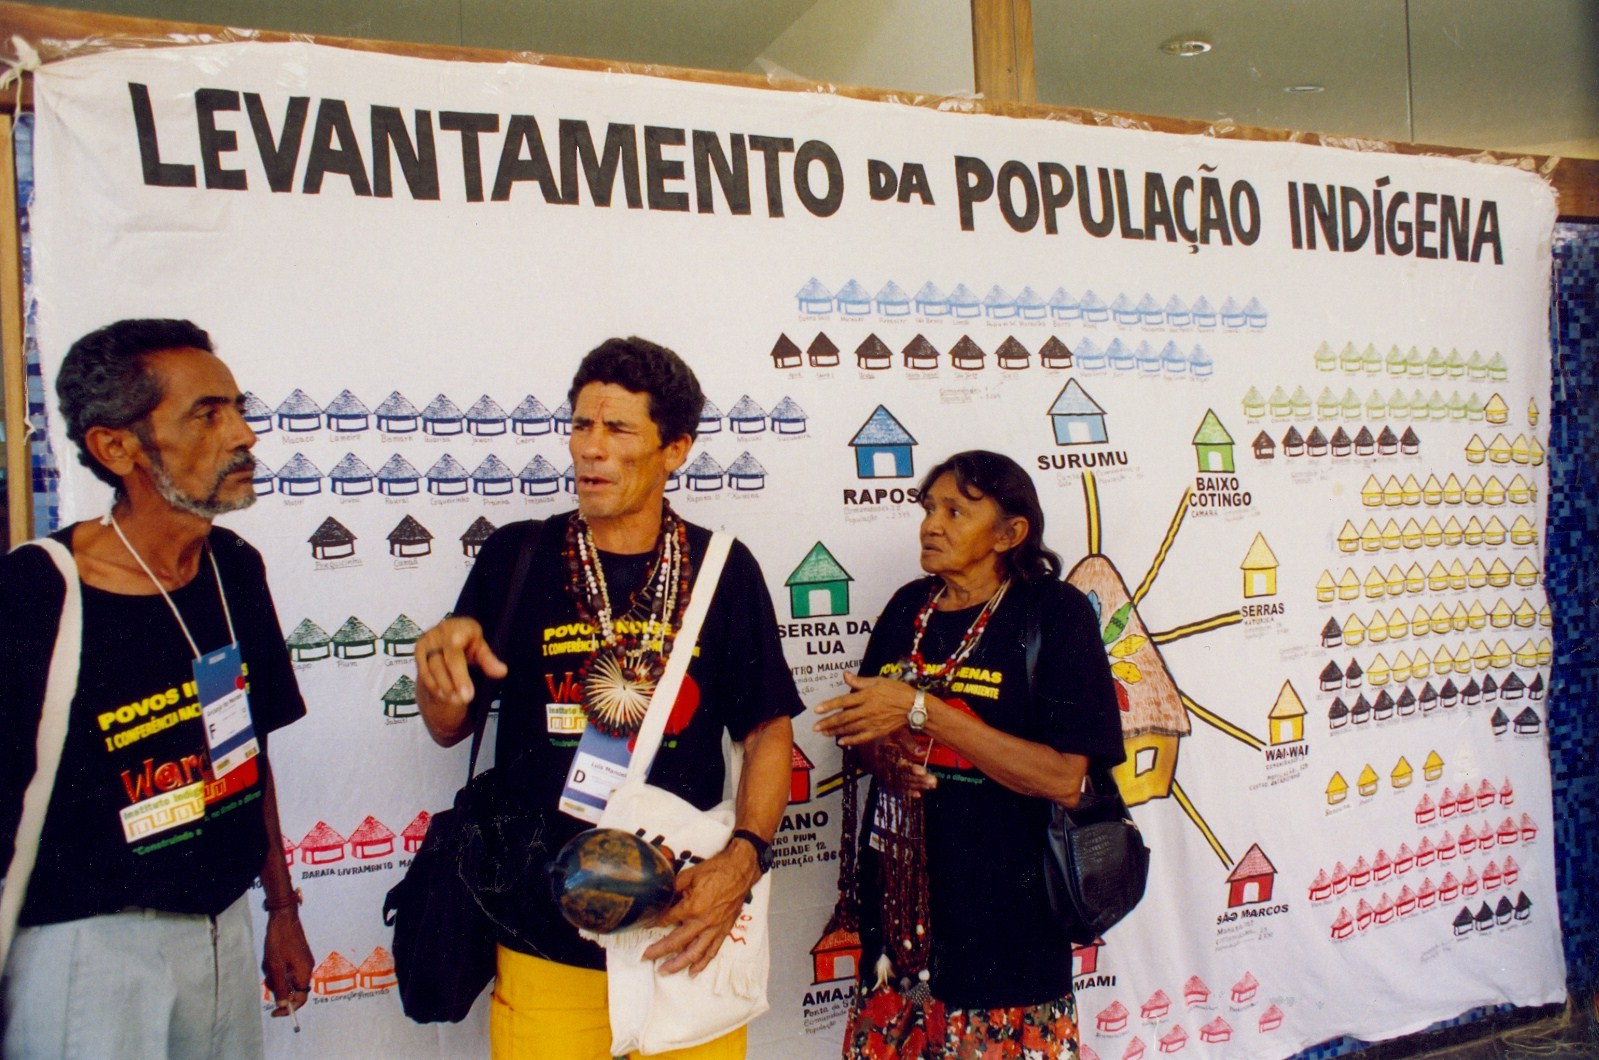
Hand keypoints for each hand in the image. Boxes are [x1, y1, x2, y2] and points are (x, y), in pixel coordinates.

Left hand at [262, 909, 313, 1016]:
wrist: (283, 918)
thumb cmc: (279, 941)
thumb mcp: (276, 967)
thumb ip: (281, 988)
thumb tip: (283, 1005)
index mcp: (304, 972)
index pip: (301, 998)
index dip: (288, 1008)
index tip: (274, 1011)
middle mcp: (306, 968)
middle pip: (292, 988)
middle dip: (278, 986)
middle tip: (268, 976)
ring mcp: (302, 961)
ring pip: (287, 978)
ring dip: (275, 974)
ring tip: (269, 961)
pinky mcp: (297, 955)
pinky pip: (287, 968)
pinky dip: (278, 967)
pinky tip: (272, 956)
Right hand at [415, 616, 506, 710]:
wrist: (447, 635)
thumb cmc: (467, 642)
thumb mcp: (480, 648)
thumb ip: (489, 660)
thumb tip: (502, 671)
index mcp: (460, 626)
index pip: (458, 644)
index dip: (459, 664)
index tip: (466, 682)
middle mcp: (441, 631)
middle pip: (445, 659)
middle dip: (456, 680)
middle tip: (466, 698)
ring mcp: (427, 641)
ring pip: (433, 667)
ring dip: (444, 686)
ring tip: (457, 700)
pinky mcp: (419, 651)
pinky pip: (424, 671)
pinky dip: (434, 685)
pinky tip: (443, 696)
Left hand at [641, 842, 761, 974]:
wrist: (740, 870)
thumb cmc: (716, 870)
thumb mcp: (689, 875)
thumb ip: (673, 889)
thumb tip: (661, 897)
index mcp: (692, 907)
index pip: (666, 920)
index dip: (653, 924)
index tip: (644, 927)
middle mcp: (703, 922)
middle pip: (676, 942)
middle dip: (659, 951)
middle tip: (646, 957)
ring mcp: (715, 928)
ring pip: (694, 953)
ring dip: (678, 964)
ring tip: (665, 971)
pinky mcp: (724, 930)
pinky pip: (712, 951)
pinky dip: (702, 963)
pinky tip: (693, 971)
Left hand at [813, 673, 917, 746]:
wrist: (914, 707)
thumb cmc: (897, 691)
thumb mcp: (879, 681)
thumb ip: (860, 681)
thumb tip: (845, 675)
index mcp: (867, 696)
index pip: (843, 701)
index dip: (829, 706)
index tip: (817, 710)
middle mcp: (867, 710)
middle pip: (844, 717)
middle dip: (828, 722)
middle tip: (815, 727)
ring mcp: (873, 722)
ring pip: (850, 728)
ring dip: (836, 731)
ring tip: (824, 733)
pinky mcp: (879, 731)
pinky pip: (862, 737)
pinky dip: (851, 740)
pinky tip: (841, 742)